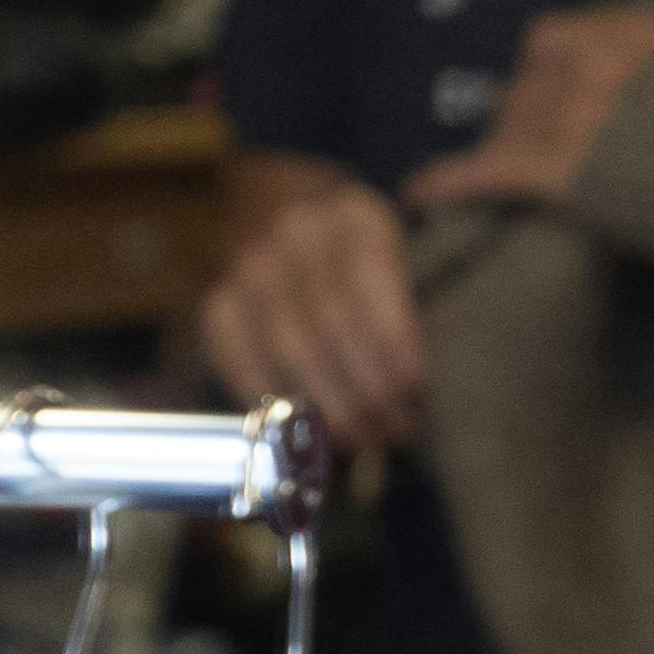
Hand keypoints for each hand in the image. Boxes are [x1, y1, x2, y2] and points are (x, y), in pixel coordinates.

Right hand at [197, 164, 429, 454]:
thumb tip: (434, 386)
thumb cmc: (372, 259)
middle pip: (328, 325)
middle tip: (398, 430)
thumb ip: (424, 303)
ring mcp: (249, 269)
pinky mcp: (218, 306)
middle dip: (368, 389)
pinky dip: (281, 406)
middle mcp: (295, 236)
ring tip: (367, 439)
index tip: (416, 389)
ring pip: (288, 351)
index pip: (367, 283)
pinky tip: (312, 432)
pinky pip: (244, 365)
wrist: (285, 215)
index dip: (392, 342)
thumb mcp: (409, 253)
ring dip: (331, 407)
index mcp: (355, 217)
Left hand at [407, 4, 653, 214]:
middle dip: (521, 118)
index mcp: (638, 38)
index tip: (543, 96)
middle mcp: (597, 65)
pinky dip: (451, 180)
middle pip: (528, 85)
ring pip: (509, 125)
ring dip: (500, 149)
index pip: (557, 41)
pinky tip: (421, 191)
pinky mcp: (559, 168)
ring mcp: (574, 114)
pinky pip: (489, 168)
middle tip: (526, 148)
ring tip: (488, 175)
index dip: (542, 75)